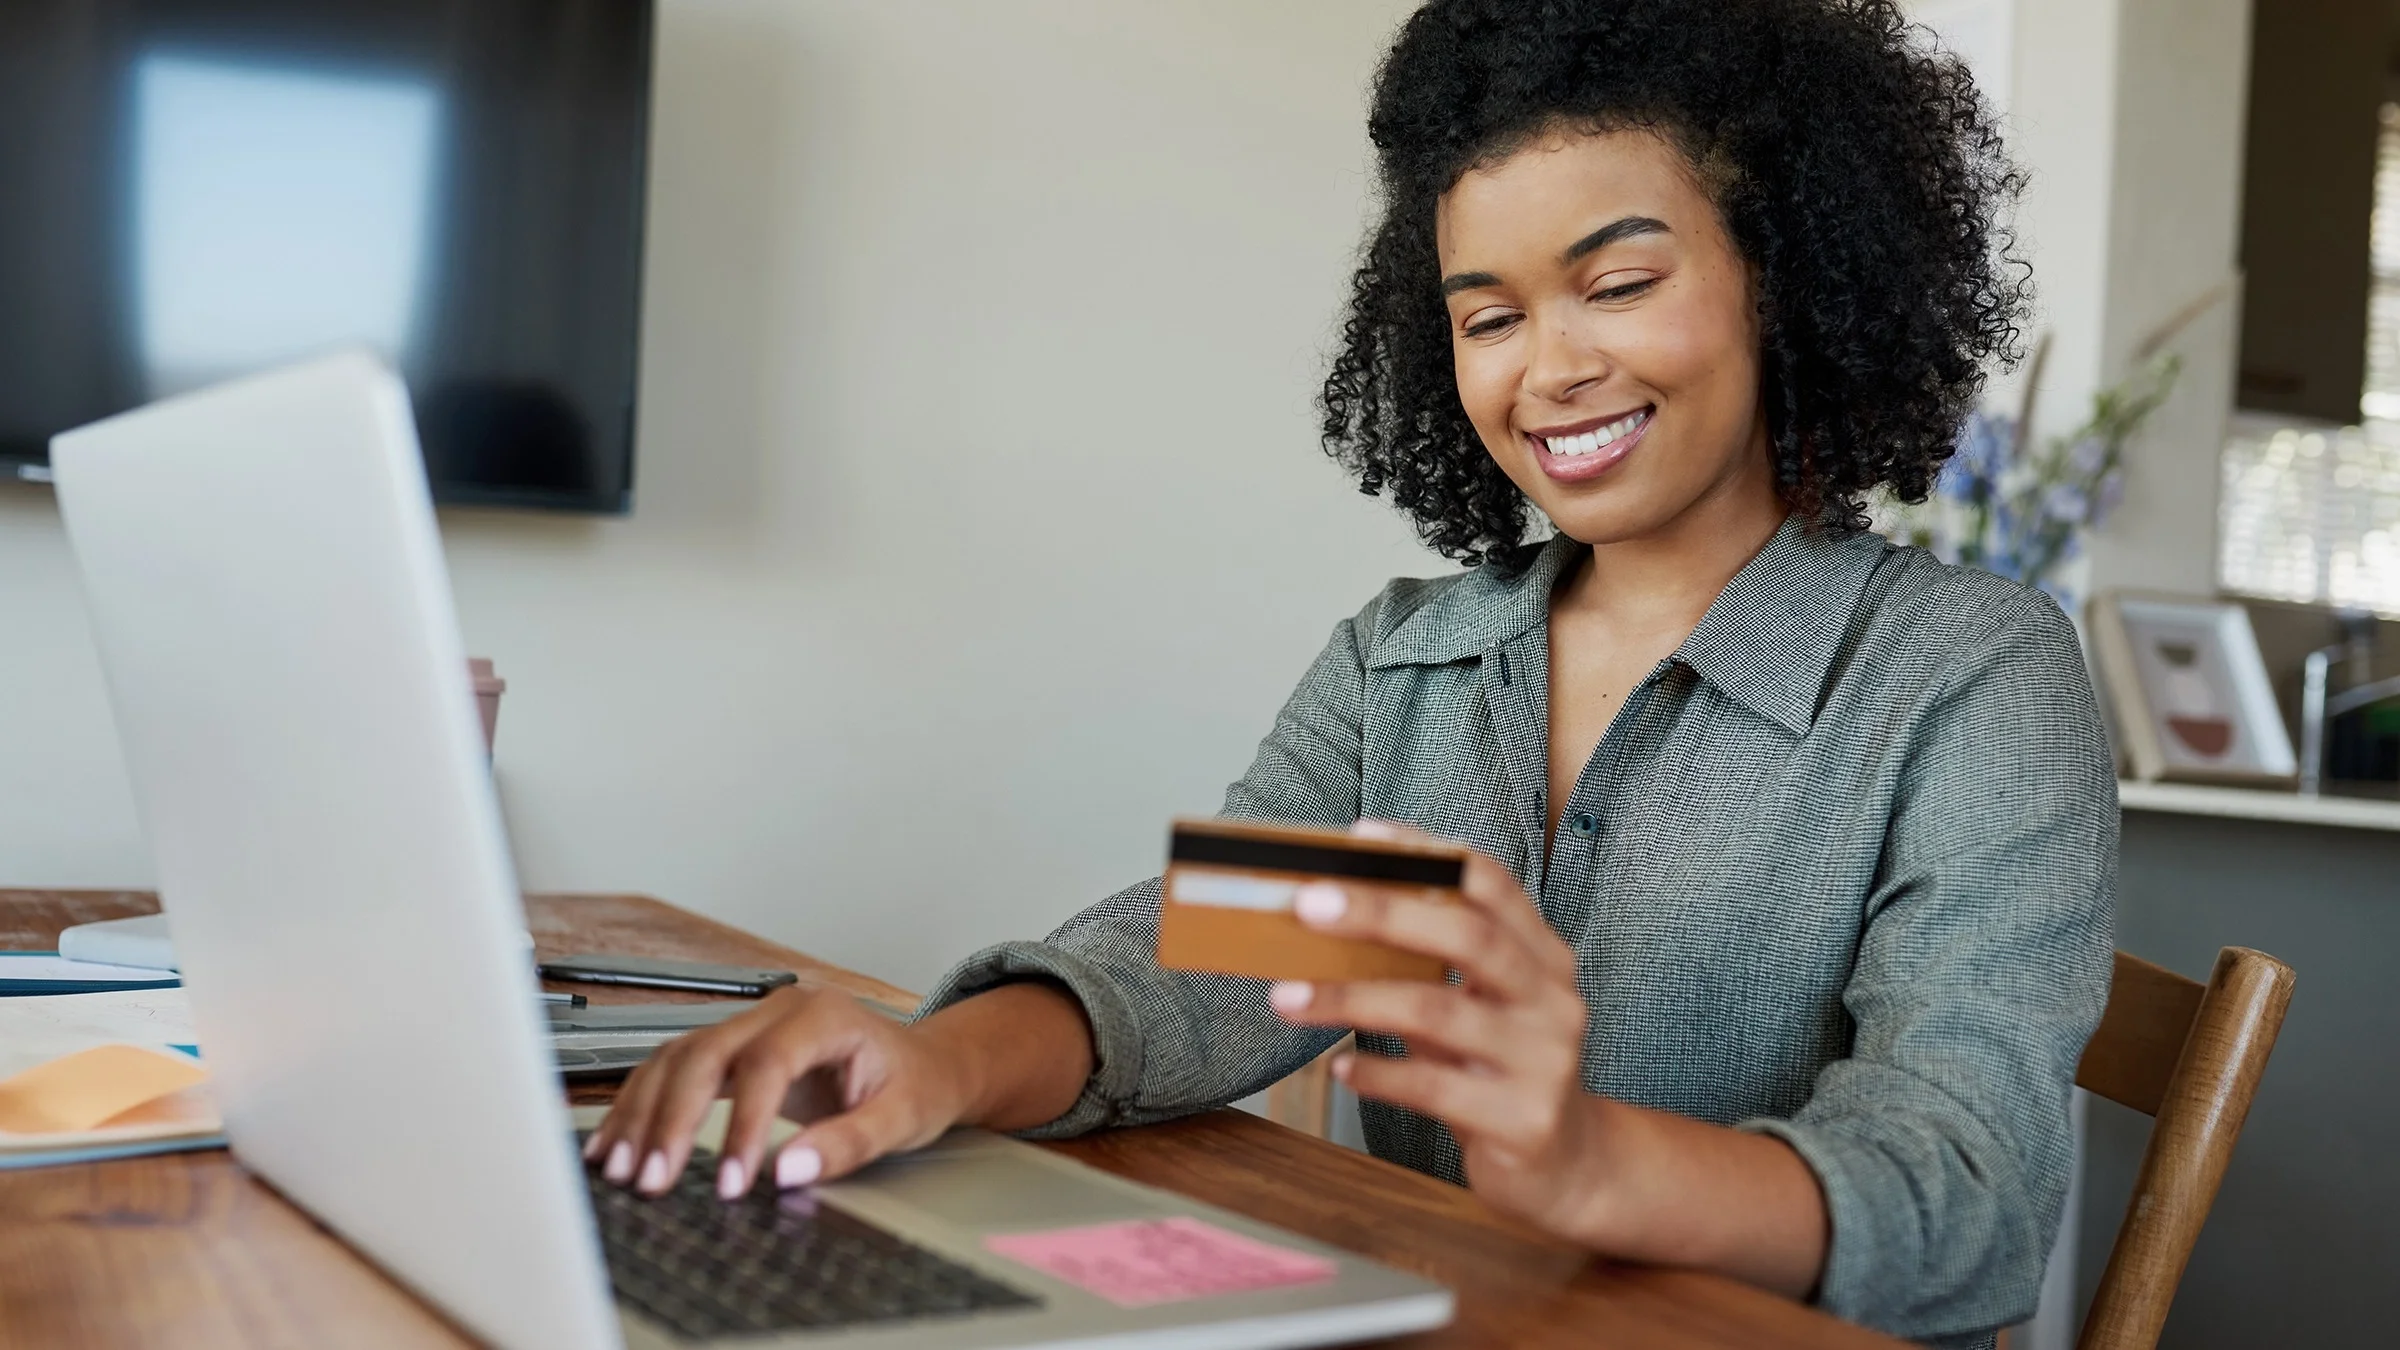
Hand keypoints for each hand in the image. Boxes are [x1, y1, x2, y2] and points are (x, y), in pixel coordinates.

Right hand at [583, 986, 976, 1201]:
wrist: (923, 1063)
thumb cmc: (917, 1084)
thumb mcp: (901, 1118)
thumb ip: (848, 1144)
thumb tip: (787, 1172)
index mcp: (825, 1016)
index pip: (768, 1064)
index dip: (742, 1123)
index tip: (729, 1181)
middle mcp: (779, 1010)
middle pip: (706, 1053)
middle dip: (671, 1120)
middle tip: (651, 1181)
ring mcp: (750, 1024)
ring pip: (678, 1057)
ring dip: (643, 1113)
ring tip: (620, 1170)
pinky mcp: (732, 1048)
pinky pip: (675, 1068)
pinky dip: (641, 1105)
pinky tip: (616, 1144)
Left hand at [1269, 820, 1605, 1241]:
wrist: (1575, 1168)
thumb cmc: (1508, 1072)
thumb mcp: (1487, 1008)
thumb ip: (1436, 966)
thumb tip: (1336, 921)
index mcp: (1544, 958)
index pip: (1491, 884)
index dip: (1429, 853)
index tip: (1361, 837)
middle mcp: (1552, 1001)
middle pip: (1469, 936)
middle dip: (1383, 913)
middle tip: (1309, 904)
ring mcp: (1544, 1062)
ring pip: (1438, 1012)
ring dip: (1353, 999)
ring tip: (1288, 997)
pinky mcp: (1521, 1121)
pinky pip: (1434, 1088)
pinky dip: (1378, 1073)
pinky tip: (1340, 1068)